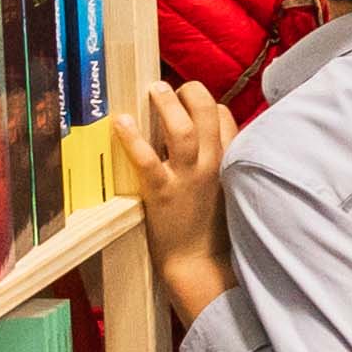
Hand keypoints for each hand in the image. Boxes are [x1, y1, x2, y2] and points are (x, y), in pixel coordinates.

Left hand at [116, 86, 235, 323]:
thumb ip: (221, 164)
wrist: (201, 264)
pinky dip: (132, 138)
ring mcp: (188, 178)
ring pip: (181, 130)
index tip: (193, 105)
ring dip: (166, 104)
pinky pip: (147, 160)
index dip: (208, 105)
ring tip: (154, 89)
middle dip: (191, 92)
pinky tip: (121, 122)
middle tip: (173, 87)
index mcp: (230, 163)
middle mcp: (213, 164)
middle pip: (208, 113)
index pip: (225, 117)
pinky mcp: (163, 193)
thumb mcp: (229, 190)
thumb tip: (204, 142)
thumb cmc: (213, 230)